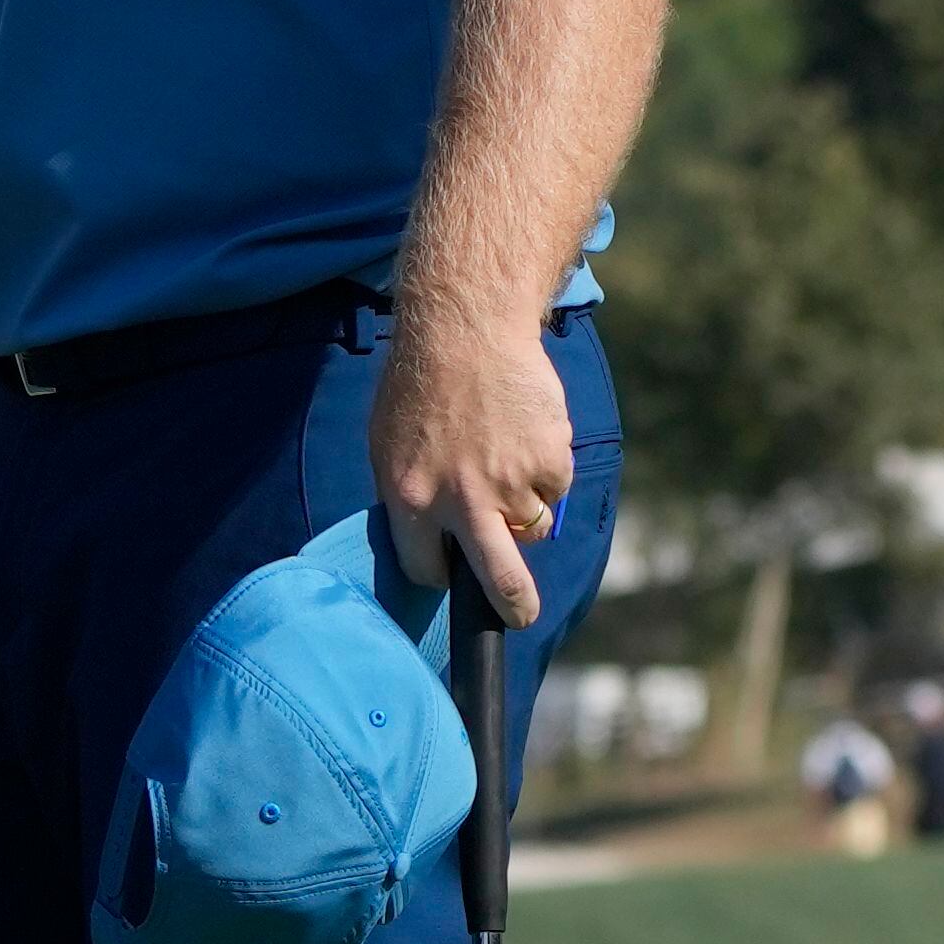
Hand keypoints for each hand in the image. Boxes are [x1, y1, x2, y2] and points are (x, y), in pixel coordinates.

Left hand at [367, 305, 573, 627]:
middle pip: (499, 583)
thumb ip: (410, 495)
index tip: (448, 571)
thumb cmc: (419, 384)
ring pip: (533, 527)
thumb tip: (431, 541)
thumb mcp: (388, 444)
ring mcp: (511, 483)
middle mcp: (462, 501)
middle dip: (514, 608)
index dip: (437, 571)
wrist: (465, 328)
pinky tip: (521, 430)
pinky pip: (555, 487)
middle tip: (519, 614)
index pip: (423, 568)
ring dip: (526, 507)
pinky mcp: (549, 461)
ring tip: (504, 457)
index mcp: (410, 500)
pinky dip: (545, 467)